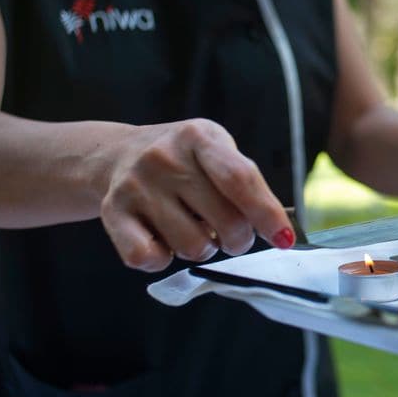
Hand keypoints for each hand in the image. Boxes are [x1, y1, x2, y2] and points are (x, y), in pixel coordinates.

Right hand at [98, 119, 294, 271]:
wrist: (116, 154)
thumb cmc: (183, 161)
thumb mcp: (215, 152)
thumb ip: (245, 184)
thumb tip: (281, 231)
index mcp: (199, 136)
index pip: (240, 178)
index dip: (267, 213)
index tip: (285, 239)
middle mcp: (164, 157)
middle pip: (225, 221)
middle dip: (238, 239)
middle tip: (230, 233)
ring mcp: (135, 185)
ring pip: (193, 247)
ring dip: (202, 249)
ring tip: (192, 228)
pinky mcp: (112, 213)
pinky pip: (149, 259)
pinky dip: (163, 260)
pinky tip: (162, 240)